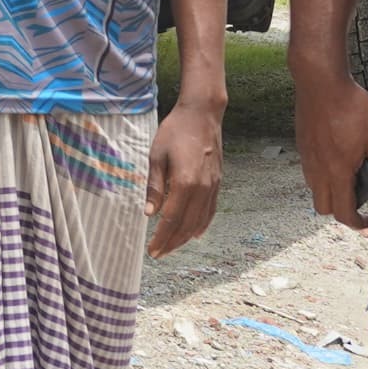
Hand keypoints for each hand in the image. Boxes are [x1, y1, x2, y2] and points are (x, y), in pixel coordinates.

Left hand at [146, 90, 224, 256]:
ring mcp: (213, 185)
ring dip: (186, 237)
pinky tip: (196, 233)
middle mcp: (202, 188)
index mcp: (185, 182)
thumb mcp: (156, 155)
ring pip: (200, 221)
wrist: (202, 114)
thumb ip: (155, 186)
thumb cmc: (175, 131)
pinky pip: (211, 210)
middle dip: (172, 242)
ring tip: (172, 246)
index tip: (152, 251)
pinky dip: (203, 224)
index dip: (162, 237)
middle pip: (187, 225)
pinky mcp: (217, 181)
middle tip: (159, 254)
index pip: (172, 219)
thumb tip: (149, 213)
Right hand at [294, 53, 367, 232]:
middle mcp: (317, 170)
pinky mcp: (302, 145)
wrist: (320, 81)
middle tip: (358, 199)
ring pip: (315, 190)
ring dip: (331, 192)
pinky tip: (337, 156)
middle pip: (323, 208)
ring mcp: (306, 158)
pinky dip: (323, 175)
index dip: (357, 223)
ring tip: (349, 175)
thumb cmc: (351, 106)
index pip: (343, 213)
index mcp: (337, 172)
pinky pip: (310, 172)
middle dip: (340, 211)